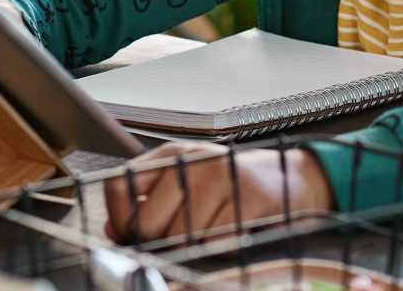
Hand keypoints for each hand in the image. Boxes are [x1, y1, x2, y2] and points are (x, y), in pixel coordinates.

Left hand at [103, 142, 334, 242]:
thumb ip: (148, 205)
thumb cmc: (231, 187)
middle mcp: (193, 160)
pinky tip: (230, 231)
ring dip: (192, 249)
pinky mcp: (249, 194)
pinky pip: (216, 240)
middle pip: (147, 221)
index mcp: (171, 154)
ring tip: (210, 233)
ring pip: (181, 236)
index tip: (132, 236)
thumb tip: (113, 231)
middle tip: (177, 241)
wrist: (289, 180)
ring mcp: (222, 174)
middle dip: (157, 243)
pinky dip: (220, 248)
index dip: (120, 220)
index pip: (119, 186)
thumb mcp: (186, 186)